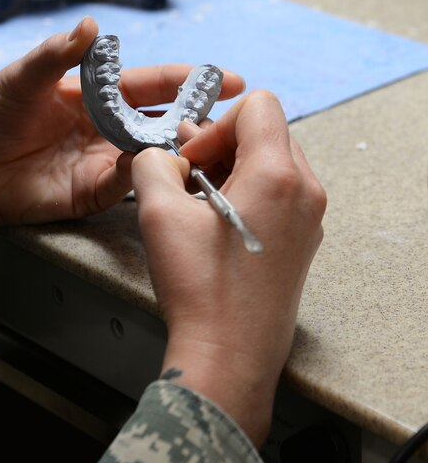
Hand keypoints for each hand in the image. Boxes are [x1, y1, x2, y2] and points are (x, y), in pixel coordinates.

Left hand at [0, 16, 244, 268]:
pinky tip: (147, 163)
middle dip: (193, 116)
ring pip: (148, 155)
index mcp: (92, 95)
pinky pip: (122, 185)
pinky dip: (138, 175)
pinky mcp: (88, 194)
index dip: (184, 80)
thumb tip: (91, 25)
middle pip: (158, 121)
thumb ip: (56, 57)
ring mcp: (99, 162)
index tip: (225, 77)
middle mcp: (103, 128)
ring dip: (173, 148)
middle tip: (229, 114)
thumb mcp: (19, 80)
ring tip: (198, 138)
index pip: (148, 85)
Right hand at [131, 91, 325, 446]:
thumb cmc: (201, 289)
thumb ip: (152, 163)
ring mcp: (310, 219)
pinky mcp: (303, 241)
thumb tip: (157, 153)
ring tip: (197, 202)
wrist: (229, 357)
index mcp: (279, 175)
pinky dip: (247, 193)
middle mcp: (306, 191)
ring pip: (272, 162)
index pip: (258, 105)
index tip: (191, 160)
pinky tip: (216, 224)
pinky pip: (278, 194)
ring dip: (232, 169)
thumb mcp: (160, 214)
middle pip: (267, 132)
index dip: (215, 123)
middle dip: (222, 144)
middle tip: (187, 176)